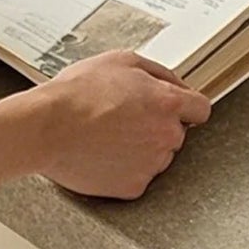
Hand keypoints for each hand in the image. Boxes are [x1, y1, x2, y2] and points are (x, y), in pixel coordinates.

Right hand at [27, 51, 212, 199]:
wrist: (48, 128)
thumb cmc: (78, 94)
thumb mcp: (123, 61)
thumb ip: (159, 73)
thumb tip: (176, 85)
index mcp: (168, 103)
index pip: (201, 109)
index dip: (186, 109)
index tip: (175, 112)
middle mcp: (165, 136)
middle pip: (175, 136)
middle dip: (156, 129)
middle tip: (125, 123)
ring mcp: (149, 165)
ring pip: (156, 159)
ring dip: (141, 151)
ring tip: (109, 140)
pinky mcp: (131, 187)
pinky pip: (137, 179)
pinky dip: (124, 172)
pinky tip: (104, 158)